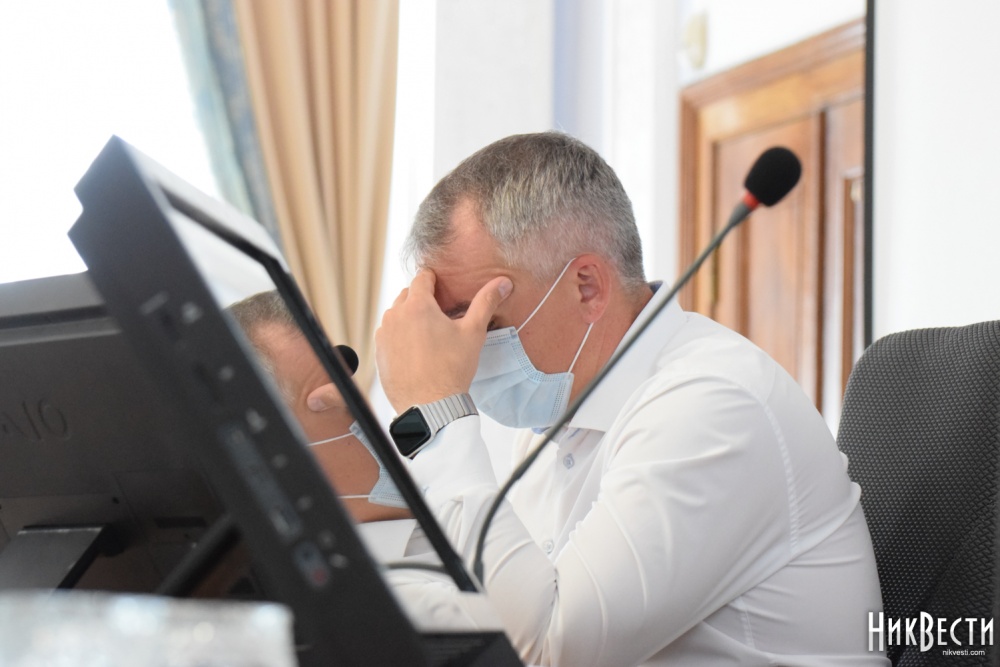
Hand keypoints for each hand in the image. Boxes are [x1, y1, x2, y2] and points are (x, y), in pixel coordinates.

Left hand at [371, 269, 511, 412]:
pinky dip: (400, 337)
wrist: (429, 407)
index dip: (434, 280)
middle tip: (439, 315)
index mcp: (417, 306)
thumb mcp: (473, 333)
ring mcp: (383, 335)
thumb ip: (486, 302)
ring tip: (428, 336)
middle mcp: (395, 316)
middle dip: (422, 300)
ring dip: (409, 318)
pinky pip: (389, 336)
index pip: (421, 278)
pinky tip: (416, 352)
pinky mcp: (378, 353)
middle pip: (407, 295)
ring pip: (396, 316)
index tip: (442, 287)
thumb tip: (503, 282)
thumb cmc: (452, 369)